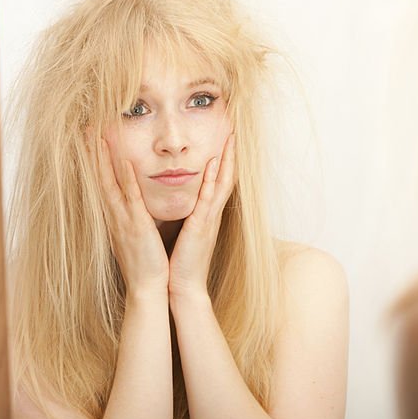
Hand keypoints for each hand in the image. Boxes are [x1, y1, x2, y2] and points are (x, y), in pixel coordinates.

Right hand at [87, 127, 169, 297]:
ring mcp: (123, 220)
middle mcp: (115, 216)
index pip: (102, 182)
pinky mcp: (136, 227)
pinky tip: (125, 161)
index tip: (91, 137)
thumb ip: (132, 217)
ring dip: (104, 159)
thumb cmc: (145, 263)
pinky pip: (130, 199)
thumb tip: (132, 204)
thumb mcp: (136, 235)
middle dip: (93, 152)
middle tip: (87, 127)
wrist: (147, 288)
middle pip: (100, 177)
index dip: (96, 159)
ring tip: (99, 134)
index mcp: (116, 217)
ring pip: (110, 183)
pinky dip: (126, 180)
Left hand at [168, 132, 235, 298]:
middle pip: (228, 177)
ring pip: (223, 183)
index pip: (221, 181)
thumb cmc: (183, 262)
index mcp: (209, 215)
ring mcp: (210, 219)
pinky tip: (213, 163)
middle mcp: (213, 214)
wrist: (184, 287)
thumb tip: (188, 204)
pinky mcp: (201, 226)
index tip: (226, 140)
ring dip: (227, 160)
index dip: (226, 160)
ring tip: (230, 139)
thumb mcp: (189, 234)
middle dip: (231, 153)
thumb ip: (191, 217)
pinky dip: (212, 179)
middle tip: (234, 131)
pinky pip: (208, 198)